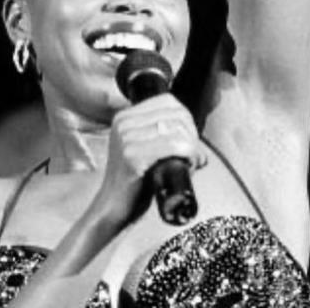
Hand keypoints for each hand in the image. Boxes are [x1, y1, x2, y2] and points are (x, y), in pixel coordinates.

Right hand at [92, 93, 205, 227]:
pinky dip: (187, 155)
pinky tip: (188, 166)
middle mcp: (123, 122)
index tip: (189, 141)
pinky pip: (172, 145)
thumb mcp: (145, 150)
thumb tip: (196, 139)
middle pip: (176, 114)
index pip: (169, 102)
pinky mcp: (132, 155)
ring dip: (192, 147)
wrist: (113, 208)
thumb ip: (164, 136)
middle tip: (193, 156)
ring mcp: (126, 138)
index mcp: (125, 117)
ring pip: (177, 129)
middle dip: (192, 135)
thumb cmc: (134, 182)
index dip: (187, 120)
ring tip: (191, 163)